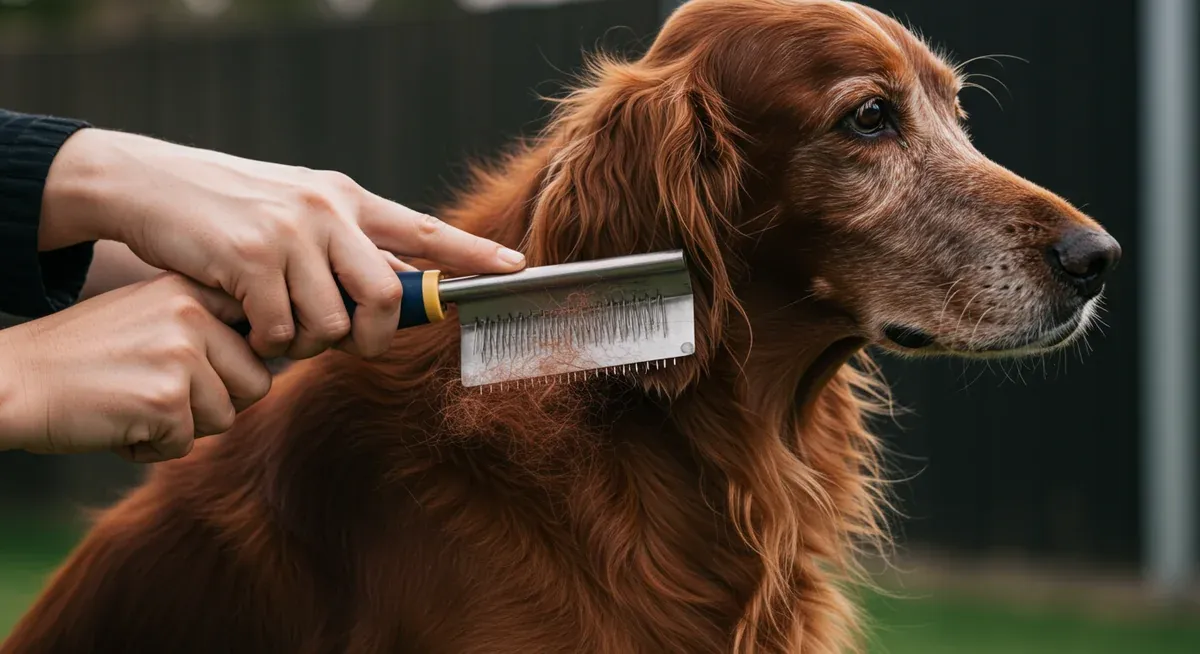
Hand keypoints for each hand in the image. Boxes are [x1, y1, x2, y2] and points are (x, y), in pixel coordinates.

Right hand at [0, 273, 271, 462]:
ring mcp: (182, 353)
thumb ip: (208, 330)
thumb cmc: (84, 359)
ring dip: (183, 428)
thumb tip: (272, 368)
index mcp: (192, 289)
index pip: (260, 337)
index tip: (202, 375)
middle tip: (159, 398)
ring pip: (226, 417)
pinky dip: (151, 448)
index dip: (239, 368)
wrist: (12, 382)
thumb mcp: (152, 319)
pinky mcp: (166, 398)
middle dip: (215, 405)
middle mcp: (193, 313)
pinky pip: (186, 444)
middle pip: (257, 383)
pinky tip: (116, 425)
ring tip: (132, 406)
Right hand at [38, 128, 525, 359]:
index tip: (517, 269)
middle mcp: (329, 211)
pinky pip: (282, 330)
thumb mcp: (299, 211)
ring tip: (276, 325)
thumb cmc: (231, 209)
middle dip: (372, 335)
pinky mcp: (250, 258)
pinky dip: (267, 342)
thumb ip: (347, 244)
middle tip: (346, 342)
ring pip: (332, 323)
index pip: (424, 228)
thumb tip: (397, 287)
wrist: (152, 184)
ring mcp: (291, 233)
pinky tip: (246, 322)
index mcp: (347, 200)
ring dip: (306, 343)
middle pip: (386, 297)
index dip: (472, 254)